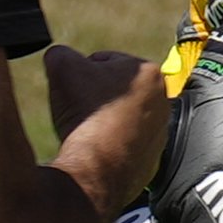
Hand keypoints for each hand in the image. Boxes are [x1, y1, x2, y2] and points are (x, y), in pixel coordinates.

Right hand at [41, 46, 169, 207]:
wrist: (95, 169)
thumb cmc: (86, 115)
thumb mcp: (62, 66)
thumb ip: (61, 53)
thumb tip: (59, 57)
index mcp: (149, 72)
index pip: (105, 61)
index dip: (81, 73)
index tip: (72, 88)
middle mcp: (163, 101)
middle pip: (115, 90)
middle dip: (95, 96)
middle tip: (78, 108)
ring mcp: (159, 133)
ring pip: (120, 117)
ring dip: (103, 120)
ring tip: (85, 129)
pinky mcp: (151, 159)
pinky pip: (123, 145)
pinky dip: (110, 145)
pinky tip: (95, 148)